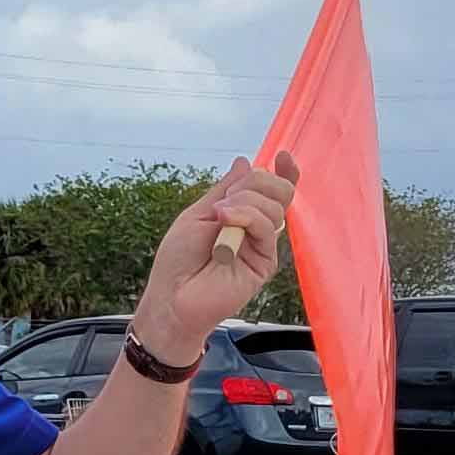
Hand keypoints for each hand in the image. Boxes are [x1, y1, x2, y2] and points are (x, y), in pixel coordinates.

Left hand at [130, 150, 298, 361]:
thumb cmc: (178, 260)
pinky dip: (247, 217)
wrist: (172, 297)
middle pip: (279, 192)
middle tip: (226, 199)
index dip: (282, 173)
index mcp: (242, 215)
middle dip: (257, 183)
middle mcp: (256, 229)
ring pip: (274, 207)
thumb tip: (245, 163)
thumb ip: (224, 190)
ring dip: (244, 202)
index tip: (282, 156)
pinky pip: (267, 228)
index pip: (272, 190)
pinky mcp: (265, 263)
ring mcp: (262, 246)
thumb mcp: (197, 214)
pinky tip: (225, 219)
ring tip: (219, 215)